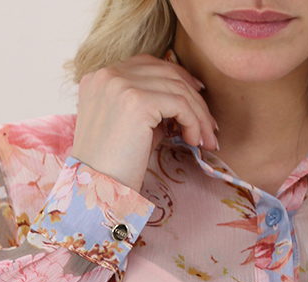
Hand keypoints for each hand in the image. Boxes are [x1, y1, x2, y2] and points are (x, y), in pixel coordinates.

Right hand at [71, 54, 218, 194]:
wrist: (97, 190)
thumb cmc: (113, 168)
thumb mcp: (129, 128)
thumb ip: (149, 109)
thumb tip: (181, 106)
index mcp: (100, 78)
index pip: (147, 65)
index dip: (177, 78)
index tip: (197, 97)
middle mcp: (108, 75)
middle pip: (166, 73)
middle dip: (194, 99)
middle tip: (209, 126)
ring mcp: (120, 84)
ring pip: (177, 88)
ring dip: (199, 115)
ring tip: (206, 140)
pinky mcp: (137, 101)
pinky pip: (180, 104)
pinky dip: (193, 122)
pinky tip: (193, 141)